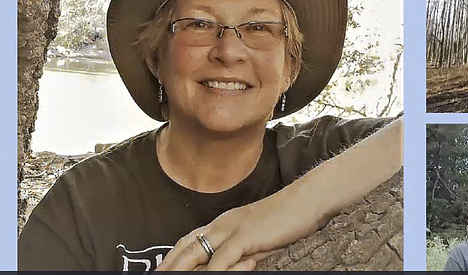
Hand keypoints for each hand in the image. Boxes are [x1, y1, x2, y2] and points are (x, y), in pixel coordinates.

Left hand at [156, 190, 319, 270]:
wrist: (308, 199)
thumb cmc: (287, 220)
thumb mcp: (259, 240)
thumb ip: (243, 254)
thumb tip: (236, 266)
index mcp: (223, 223)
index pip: (188, 242)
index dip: (171, 258)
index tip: (159, 270)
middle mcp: (222, 224)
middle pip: (185, 247)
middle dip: (167, 265)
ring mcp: (233, 228)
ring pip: (196, 252)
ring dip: (179, 269)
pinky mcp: (246, 234)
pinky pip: (222, 257)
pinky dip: (210, 271)